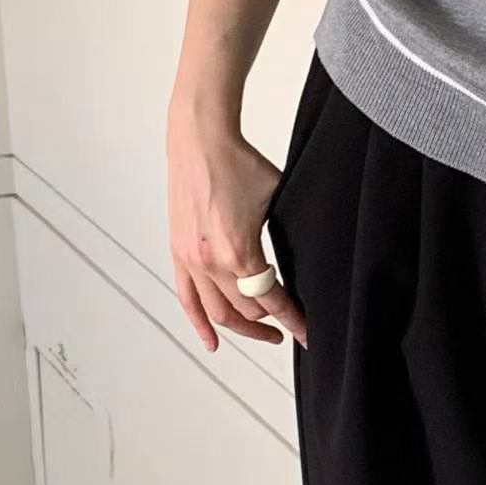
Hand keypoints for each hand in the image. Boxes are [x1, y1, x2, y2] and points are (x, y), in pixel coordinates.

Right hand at [166, 86, 307, 354]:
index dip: (291, 320)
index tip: (306, 333)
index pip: (270, 300)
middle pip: (244, 311)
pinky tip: (213, 342)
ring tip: (264, 333)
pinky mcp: (178, 253)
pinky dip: (200, 323)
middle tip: (290, 329)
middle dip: (270, 324)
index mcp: (238, 251)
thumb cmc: (239, 164)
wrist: (201, 142)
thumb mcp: (278, 201)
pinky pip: (188, 299)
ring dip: (241, 329)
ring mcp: (190, 260)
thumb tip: (306, 261)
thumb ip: (286, 237)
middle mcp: (210, 262)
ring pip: (217, 313)